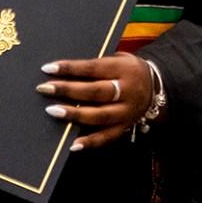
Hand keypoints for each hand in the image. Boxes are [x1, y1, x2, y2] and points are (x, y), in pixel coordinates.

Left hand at [35, 52, 152, 148]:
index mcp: (123, 69)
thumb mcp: (118, 58)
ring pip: (99, 116)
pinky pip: (107, 137)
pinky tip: (72, 144)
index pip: (93, 68)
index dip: (70, 68)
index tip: (48, 68)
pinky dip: (90, 142)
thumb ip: (96, 63)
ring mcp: (127, 112)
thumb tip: (64, 68)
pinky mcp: (125, 127)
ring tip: (52, 111)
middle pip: (95, 92)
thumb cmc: (127, 68)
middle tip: (44, 89)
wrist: (157, 86)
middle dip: (68, 90)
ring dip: (74, 115)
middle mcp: (127, 91)